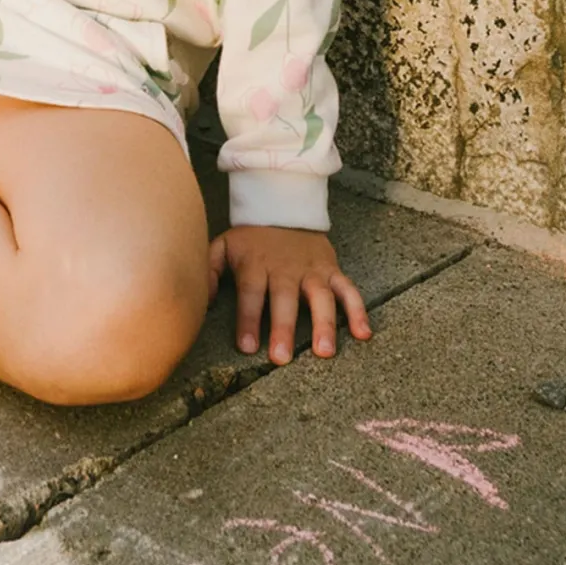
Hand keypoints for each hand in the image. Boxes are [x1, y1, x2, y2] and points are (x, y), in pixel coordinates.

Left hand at [208, 224, 372, 364]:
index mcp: (256, 263)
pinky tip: (363, 334)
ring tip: (324, 351)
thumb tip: (201, 300)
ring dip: (324, 324)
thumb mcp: (223, 245)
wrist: (282, 207)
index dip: (248, 319)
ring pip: (320, 297)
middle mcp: (285, 268)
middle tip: (282, 357)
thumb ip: (209, 270)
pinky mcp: (332, 270)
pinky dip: (358, 310)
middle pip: (284, 298)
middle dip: (283, 328)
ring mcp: (311, 269)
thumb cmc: (250, 238)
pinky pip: (348, 289)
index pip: (250, 292)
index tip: (247, 347)